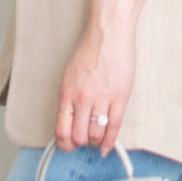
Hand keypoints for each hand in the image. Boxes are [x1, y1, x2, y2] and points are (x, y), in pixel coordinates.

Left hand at [54, 17, 134, 157]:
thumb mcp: (69, 75)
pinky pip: (114, 127)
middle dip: (81, 143)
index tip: (67, 146)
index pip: (61, 129)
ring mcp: (102, 99)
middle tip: (84, 142)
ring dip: (95, 141)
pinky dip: (110, 141)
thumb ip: (68, 98)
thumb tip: (68, 120)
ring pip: (96, 134)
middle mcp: (82, 98)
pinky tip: (107, 147)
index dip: (64, 144)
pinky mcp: (120, 97)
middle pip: (79, 136)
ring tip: (96, 139)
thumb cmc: (90, 50)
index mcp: (67, 93)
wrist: (108, 33)